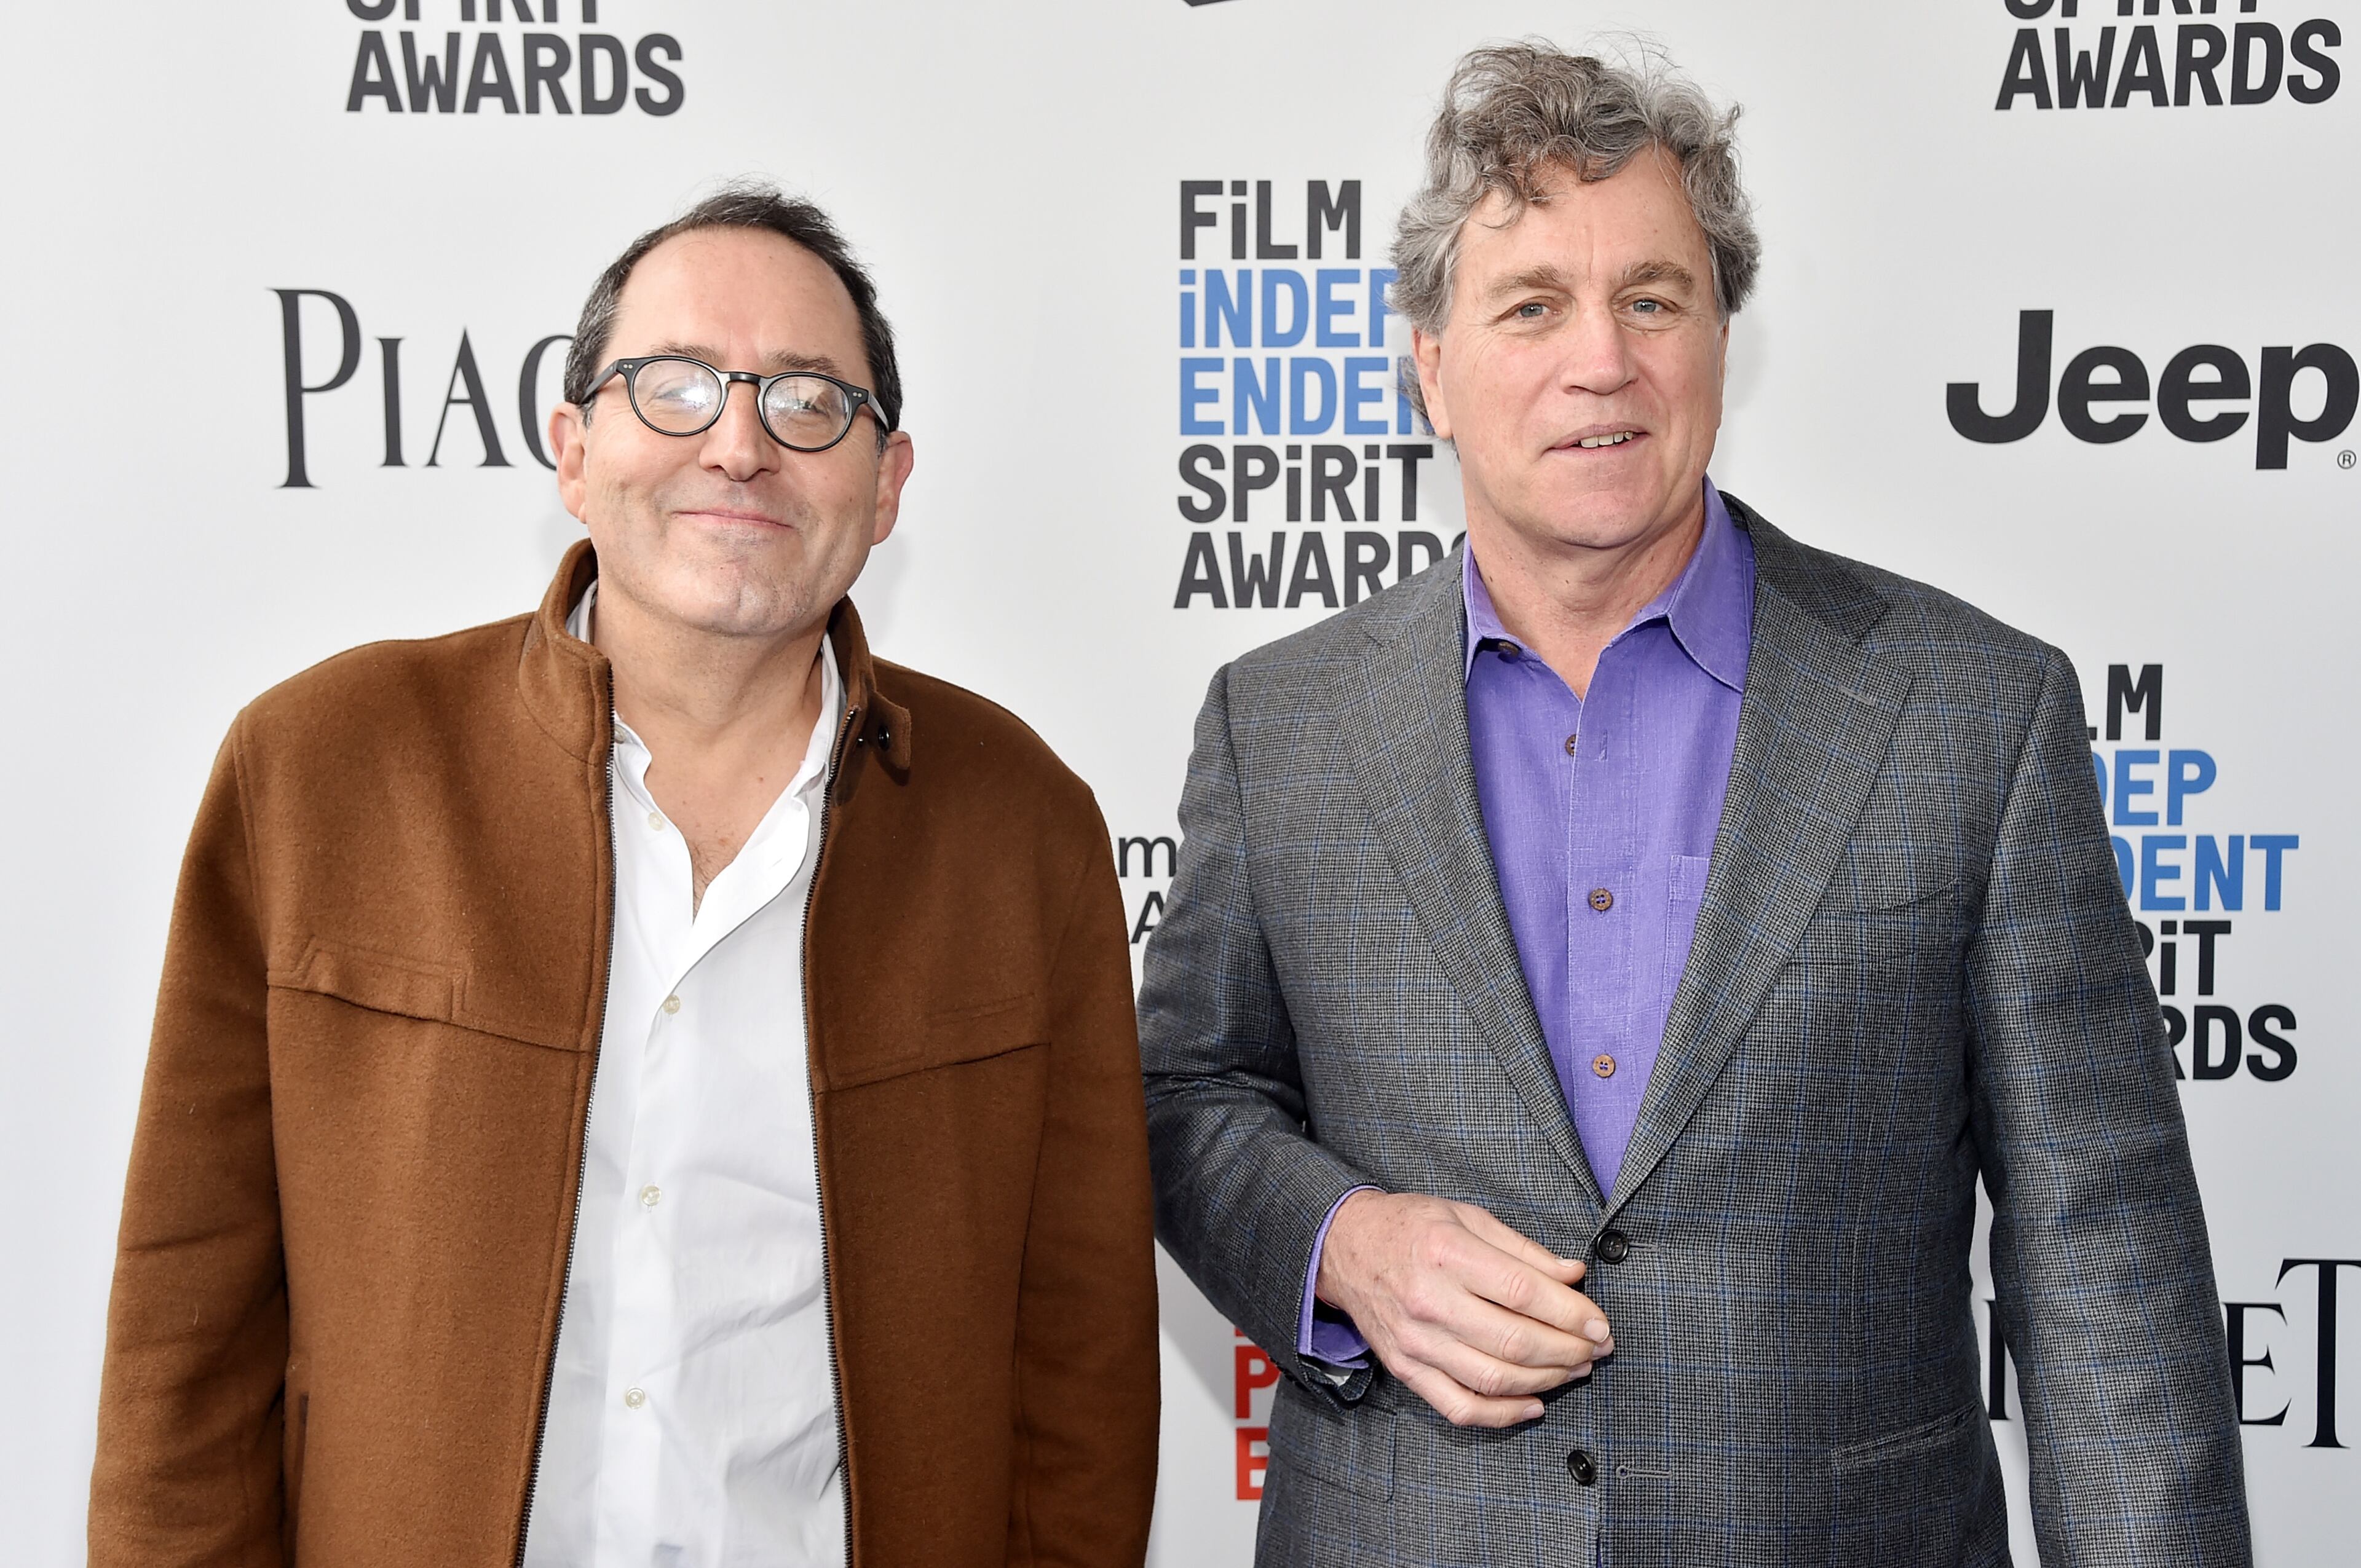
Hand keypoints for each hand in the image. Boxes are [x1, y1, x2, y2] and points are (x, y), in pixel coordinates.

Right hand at [1315, 1190, 1611, 1427]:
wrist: (1343, 1248)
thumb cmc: (1411, 1227)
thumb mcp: (1466, 1216)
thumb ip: (1522, 1248)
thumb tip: (1574, 1274)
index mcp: (1447, 1252)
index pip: (1521, 1291)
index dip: (1570, 1313)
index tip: (1600, 1325)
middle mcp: (1429, 1300)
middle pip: (1513, 1340)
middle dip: (1568, 1350)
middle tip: (1597, 1349)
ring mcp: (1415, 1342)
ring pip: (1493, 1379)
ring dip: (1547, 1381)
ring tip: (1575, 1369)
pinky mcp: (1406, 1369)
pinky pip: (1459, 1407)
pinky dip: (1502, 1415)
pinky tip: (1534, 1404)